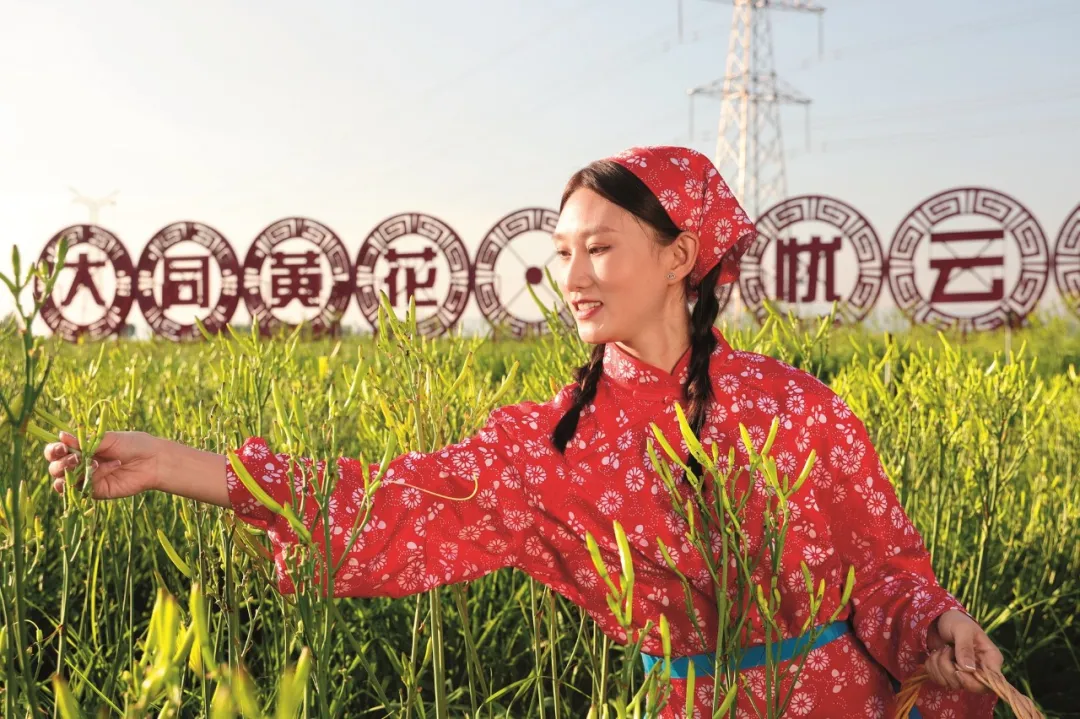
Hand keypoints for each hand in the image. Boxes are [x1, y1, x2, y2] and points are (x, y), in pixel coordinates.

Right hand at [44, 430, 161, 498]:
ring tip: (92, 464)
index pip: (56, 451)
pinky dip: (89, 479)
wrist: (153, 461)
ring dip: (72, 473)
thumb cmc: (133, 445)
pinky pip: (82, 489)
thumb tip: (61, 436)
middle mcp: (80, 464)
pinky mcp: (95, 492)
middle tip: (76, 458)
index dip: (53, 450)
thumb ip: (85, 441)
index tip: (60, 447)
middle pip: (55, 468)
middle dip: (62, 463)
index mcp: (81, 448)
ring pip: (63, 482)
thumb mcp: (108, 438)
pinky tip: (103, 469)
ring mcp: (87, 479)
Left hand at [924, 608, 1003, 693]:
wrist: (938, 620)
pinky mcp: (949, 675)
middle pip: (969, 687)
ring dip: (939, 665)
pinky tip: (935, 654)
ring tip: (942, 648)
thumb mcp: (962, 629)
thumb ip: (965, 647)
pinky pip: (939, 680)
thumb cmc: (956, 621)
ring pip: (951, 684)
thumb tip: (969, 669)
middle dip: (950, 670)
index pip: (990, 683)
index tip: (957, 670)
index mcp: (991, 660)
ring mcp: (965, 674)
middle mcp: (980, 670)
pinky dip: (932, 667)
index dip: (972, 682)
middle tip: (946, 650)